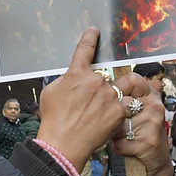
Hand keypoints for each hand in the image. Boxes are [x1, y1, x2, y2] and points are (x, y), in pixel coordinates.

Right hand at [37, 29, 125, 170]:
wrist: (63, 143)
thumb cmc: (53, 120)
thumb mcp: (50, 92)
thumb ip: (64, 80)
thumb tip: (72, 78)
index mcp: (77, 73)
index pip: (84, 49)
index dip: (90, 38)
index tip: (95, 31)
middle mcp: (96, 80)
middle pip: (103, 77)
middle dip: (98, 89)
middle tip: (89, 106)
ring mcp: (109, 95)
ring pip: (117, 91)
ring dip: (112, 100)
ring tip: (100, 115)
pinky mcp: (119, 111)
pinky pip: (126, 106)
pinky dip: (121, 112)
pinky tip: (110, 121)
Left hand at [112, 72, 175, 175]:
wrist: (157, 160)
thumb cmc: (142, 133)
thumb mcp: (138, 111)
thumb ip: (124, 98)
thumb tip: (98, 88)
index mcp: (151, 95)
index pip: (132, 79)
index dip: (117, 87)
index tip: (112, 99)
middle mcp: (154, 106)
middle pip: (120, 103)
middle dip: (112, 117)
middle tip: (115, 124)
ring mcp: (152, 123)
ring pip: (118, 124)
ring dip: (114, 133)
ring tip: (122, 137)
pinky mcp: (148, 142)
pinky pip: (120, 142)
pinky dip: (118, 147)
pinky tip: (124, 147)